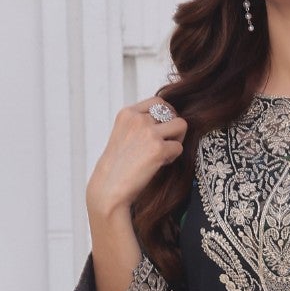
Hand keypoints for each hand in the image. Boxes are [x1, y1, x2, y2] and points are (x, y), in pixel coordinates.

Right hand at [85, 92, 186, 223]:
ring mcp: (148, 132)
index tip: (161, 130)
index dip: (165, 115)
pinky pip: (179, 147)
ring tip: (164, 152)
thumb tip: (167, 118)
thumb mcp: (123, 135)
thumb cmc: (116, 167)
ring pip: (181, 125)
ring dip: (177, 139)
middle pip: (171, 112)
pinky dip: (172, 157)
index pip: (158, 102)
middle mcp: (138, 119)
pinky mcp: (158, 149)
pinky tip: (159, 165)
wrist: (108, 189)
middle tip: (165, 142)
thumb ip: (140, 124)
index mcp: (127, 113)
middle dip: (172, 127)